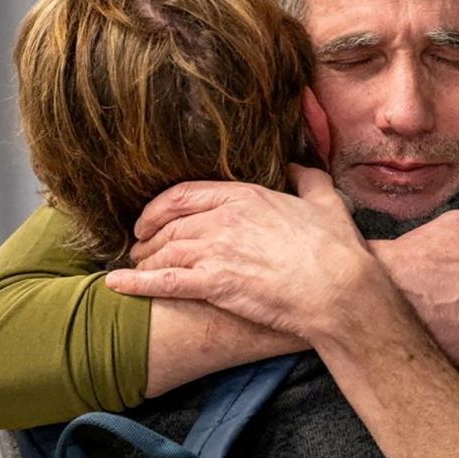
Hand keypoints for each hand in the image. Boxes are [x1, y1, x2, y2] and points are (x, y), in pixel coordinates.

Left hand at [105, 167, 374, 337]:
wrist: (342, 291)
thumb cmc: (339, 250)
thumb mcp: (327, 202)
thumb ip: (308, 179)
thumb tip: (298, 166)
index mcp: (246, 196)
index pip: (185, 194)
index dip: (159, 208)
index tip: (149, 220)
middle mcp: (225, 219)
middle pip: (169, 225)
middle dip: (148, 238)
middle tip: (138, 249)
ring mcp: (217, 251)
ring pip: (164, 253)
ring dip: (144, 263)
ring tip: (135, 271)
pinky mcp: (215, 284)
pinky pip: (164, 282)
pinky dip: (136, 285)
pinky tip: (116, 287)